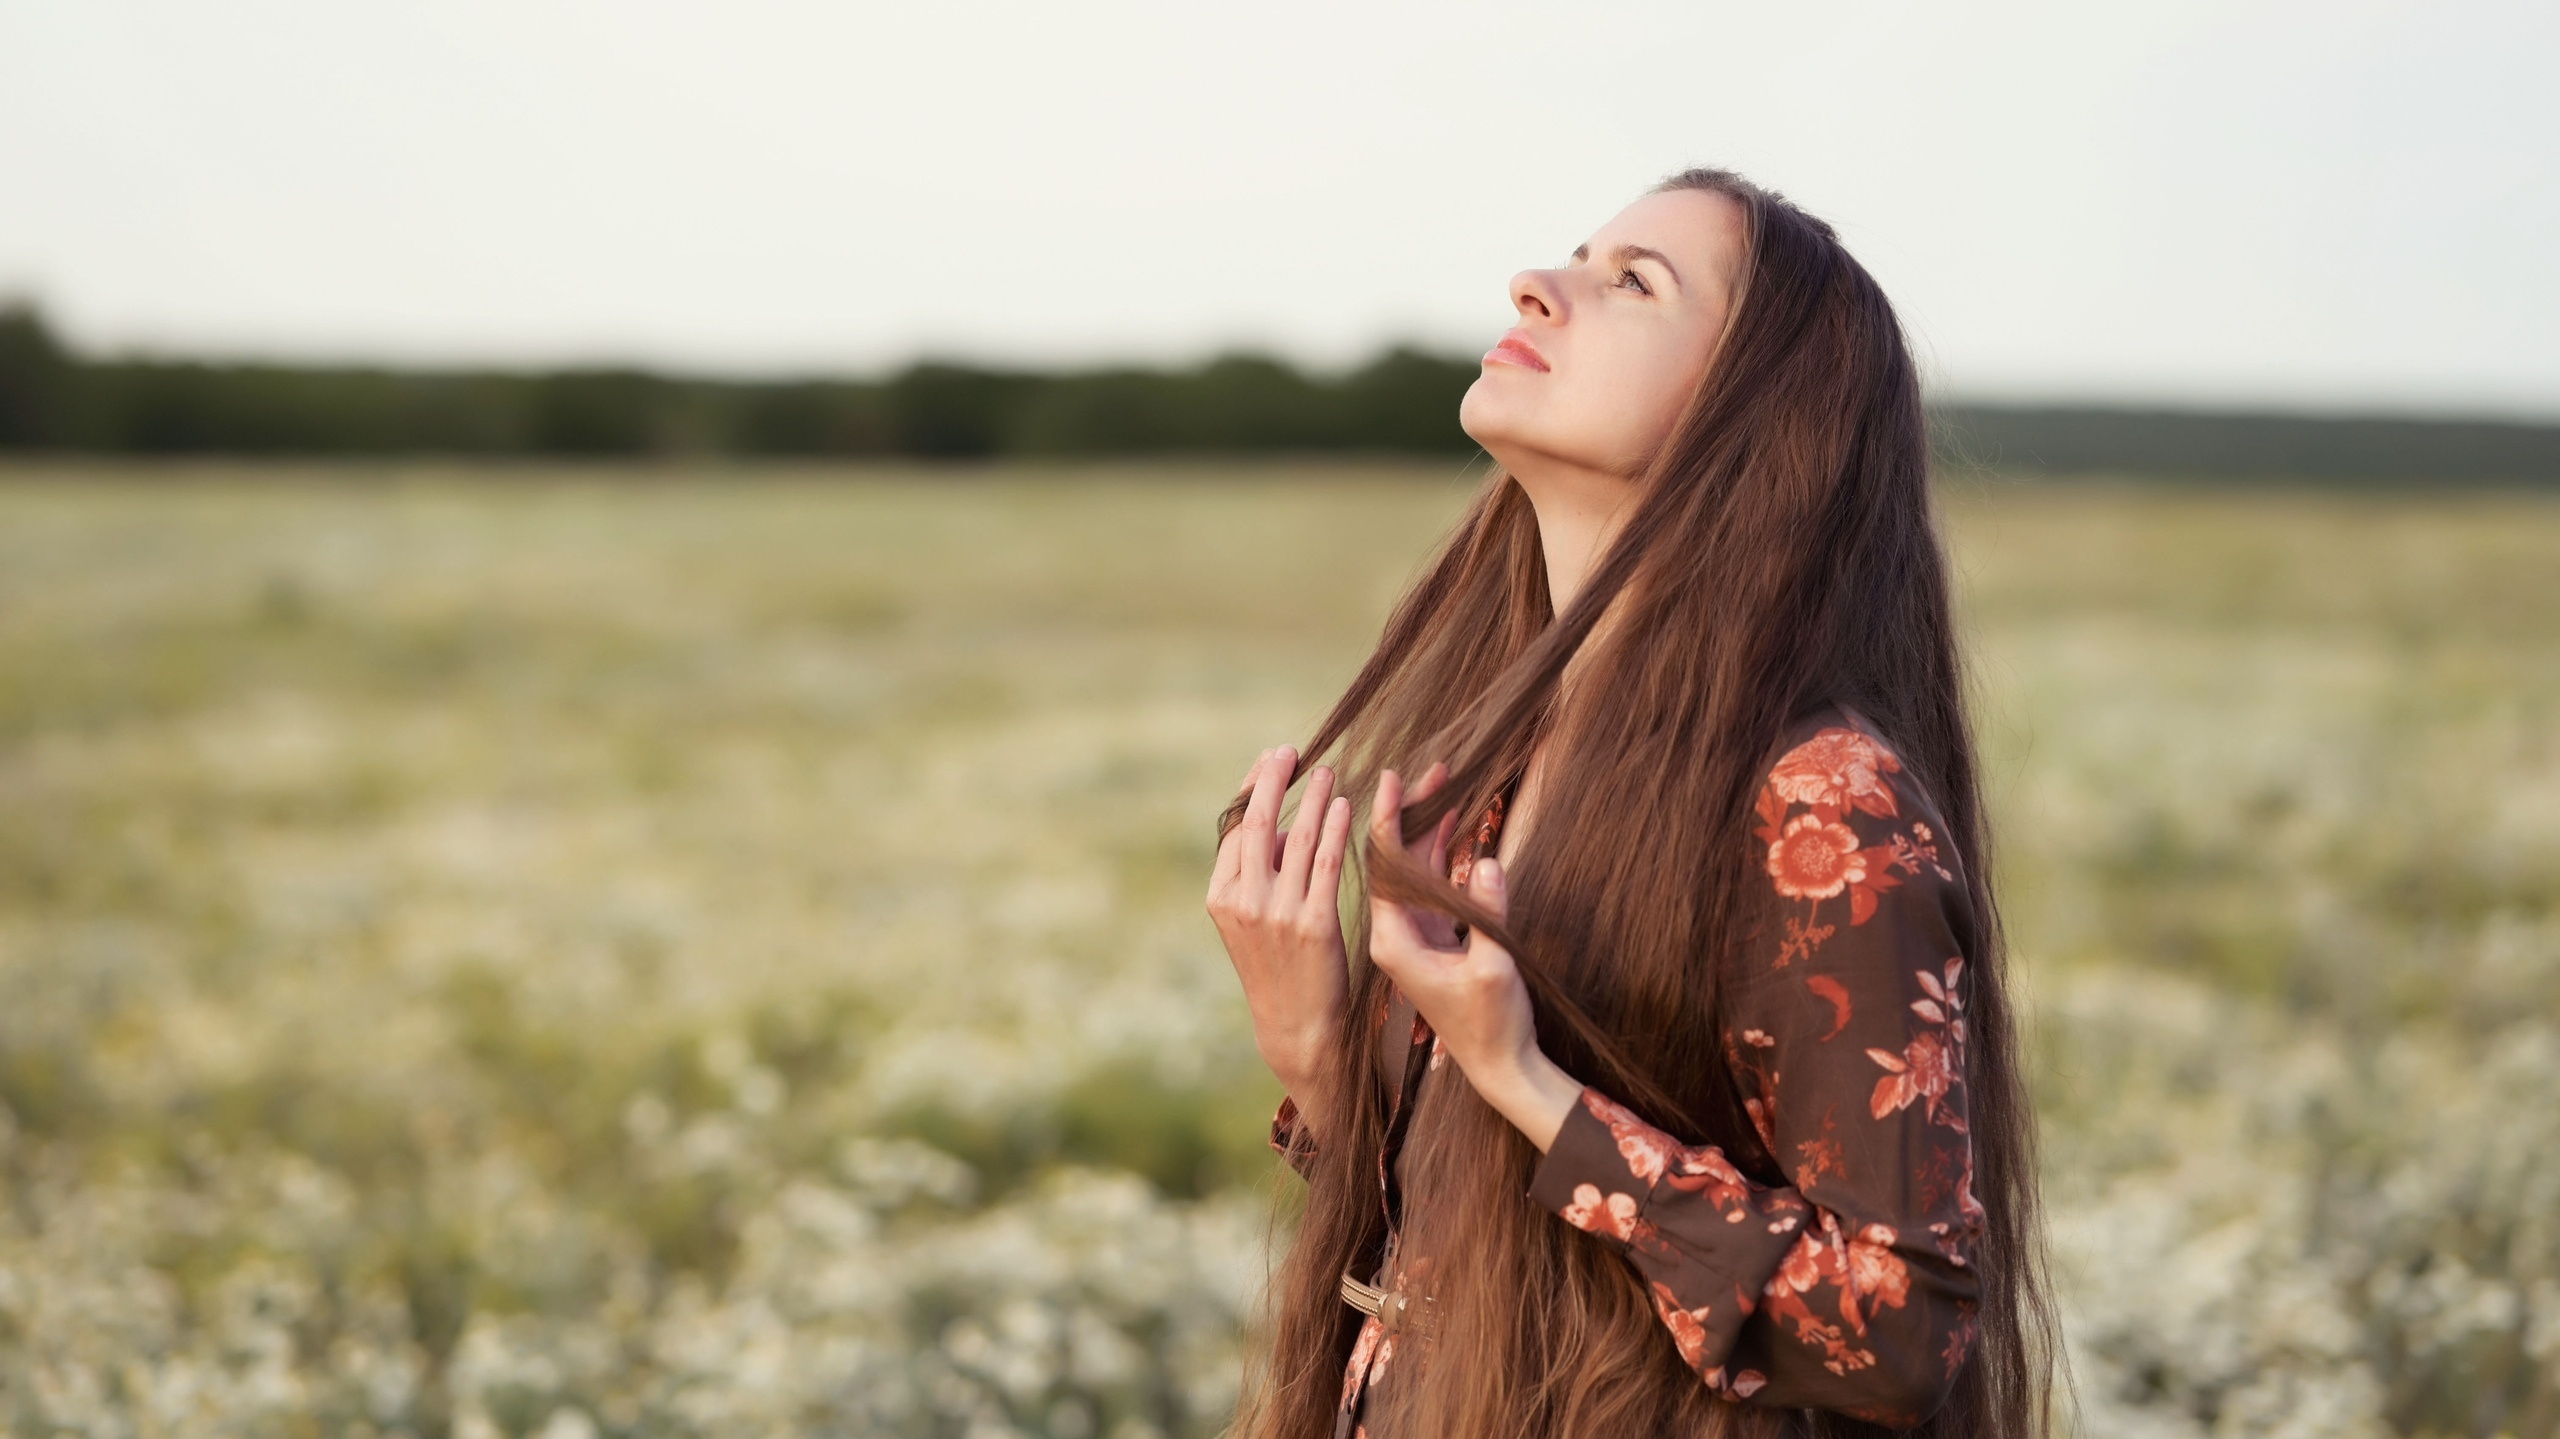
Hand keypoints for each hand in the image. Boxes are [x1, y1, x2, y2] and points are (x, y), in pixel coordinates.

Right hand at [1207, 745, 1355, 1138]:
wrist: (1296, 1027)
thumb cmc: (1278, 968)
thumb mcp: (1249, 923)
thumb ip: (1256, 876)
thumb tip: (1272, 827)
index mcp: (1221, 898)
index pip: (1234, 829)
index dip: (1253, 788)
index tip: (1270, 759)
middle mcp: (1244, 902)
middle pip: (1259, 824)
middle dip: (1275, 780)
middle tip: (1291, 752)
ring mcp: (1278, 913)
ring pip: (1296, 838)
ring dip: (1312, 798)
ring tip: (1326, 773)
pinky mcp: (1315, 924)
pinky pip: (1327, 863)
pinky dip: (1335, 829)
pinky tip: (1345, 807)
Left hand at [1366, 767, 1582, 1151]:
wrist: (1498, 1066)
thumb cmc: (1493, 1024)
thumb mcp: (1493, 968)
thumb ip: (1486, 915)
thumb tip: (1483, 862)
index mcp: (1394, 941)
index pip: (1383, 866)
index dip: (1390, 819)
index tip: (1393, 778)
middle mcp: (1395, 933)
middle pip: (1396, 860)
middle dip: (1412, 814)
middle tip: (1430, 770)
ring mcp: (1415, 934)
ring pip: (1415, 870)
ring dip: (1429, 829)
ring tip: (1445, 784)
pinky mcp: (1435, 937)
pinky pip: (1432, 885)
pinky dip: (1442, 853)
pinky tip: (1454, 822)